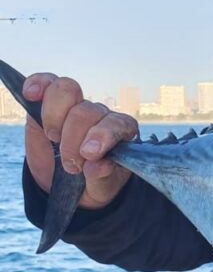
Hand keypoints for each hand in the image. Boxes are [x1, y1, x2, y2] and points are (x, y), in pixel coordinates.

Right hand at [23, 74, 138, 209]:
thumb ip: (102, 178)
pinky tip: (32, 94)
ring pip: (68, 90)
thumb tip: (99, 166)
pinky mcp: (50, 104)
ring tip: (52, 137)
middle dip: (72, 138)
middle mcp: (100, 115)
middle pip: (87, 110)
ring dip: (54, 115)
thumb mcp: (101, 189)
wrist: (72, 186)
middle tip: (70, 164)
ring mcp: (75, 107)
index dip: (102, 135)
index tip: (89, 154)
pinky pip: (47, 82)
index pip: (118, 123)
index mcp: (121, 133)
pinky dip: (39, 84)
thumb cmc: (94, 184)